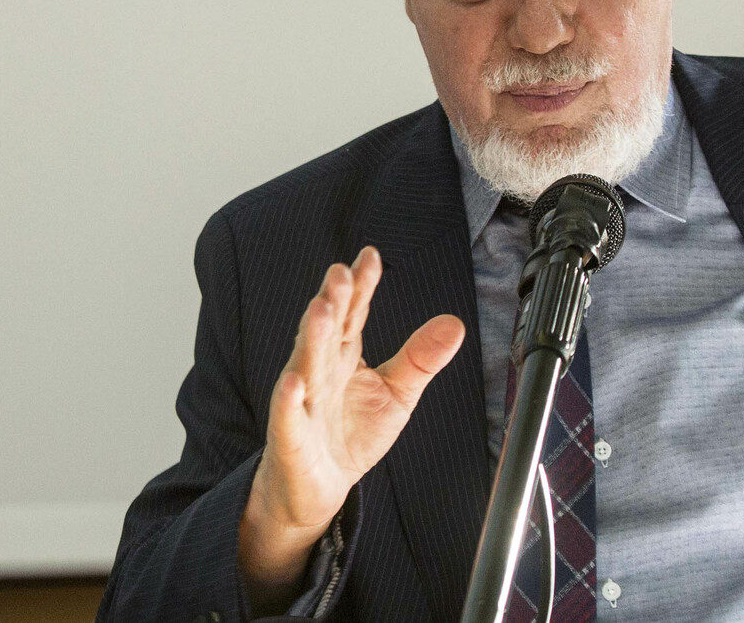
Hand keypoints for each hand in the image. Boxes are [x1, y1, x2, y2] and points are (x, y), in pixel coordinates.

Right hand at [238, 246, 464, 606]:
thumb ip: (420, 358)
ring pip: (306, 364)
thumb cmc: (352, 434)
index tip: (370, 257)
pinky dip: (289, 400)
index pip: (352, 313)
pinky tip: (294, 382)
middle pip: (327, 330)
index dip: (361, 285)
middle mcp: (320, 370)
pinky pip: (288, 417)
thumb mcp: (396, 393)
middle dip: (334, 301)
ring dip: (311, 337)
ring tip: (320, 309)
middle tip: (342, 273)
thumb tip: (454, 323)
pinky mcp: (292, 437)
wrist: (320, 488)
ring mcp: (303, 402)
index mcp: (343, 354)